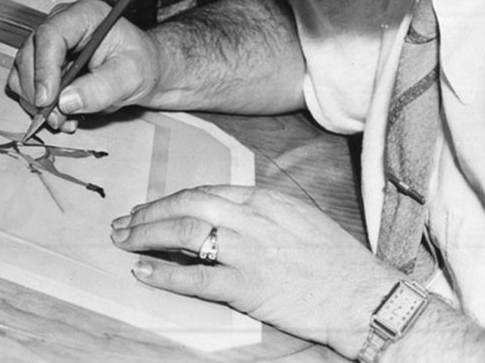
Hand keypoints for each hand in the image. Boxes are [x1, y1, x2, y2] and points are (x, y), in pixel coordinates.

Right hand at [7, 0, 162, 130]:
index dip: (44, 68)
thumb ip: (102, 88)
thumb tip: (66, 101)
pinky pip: (26, 86)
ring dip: (36, 102)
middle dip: (38, 91)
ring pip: (23, 73)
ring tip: (64, 119)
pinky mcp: (43, 63)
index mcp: (84, 15)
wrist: (142, 71)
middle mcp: (62, 24)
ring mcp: (49, 44)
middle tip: (57, 117)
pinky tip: (62, 115)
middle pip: (30, 55)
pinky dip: (38, 106)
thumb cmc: (141, 64)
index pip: (50, 35)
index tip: (48, 99)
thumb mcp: (131, 75)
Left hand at [110, 185, 402, 356]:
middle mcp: (253, 219)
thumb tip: (228, 217)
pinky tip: (142, 272)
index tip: (151, 207)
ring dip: (146, 236)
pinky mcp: (247, 286)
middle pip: (187, 206)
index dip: (172, 199)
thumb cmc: (336, 260)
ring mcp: (248, 251)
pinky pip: (194, 278)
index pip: (206, 191)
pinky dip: (163, 274)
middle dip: (150, 212)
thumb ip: (263, 213)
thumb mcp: (300, 218)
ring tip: (124, 242)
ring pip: (183, 234)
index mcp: (266, 199)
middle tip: (125, 222)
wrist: (361, 293)